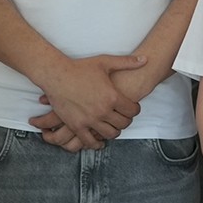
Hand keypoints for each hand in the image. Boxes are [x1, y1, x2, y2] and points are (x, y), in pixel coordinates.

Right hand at [28, 53, 145, 148]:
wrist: (56, 75)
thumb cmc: (80, 67)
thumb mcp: (105, 62)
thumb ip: (127, 62)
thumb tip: (145, 60)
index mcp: (112, 96)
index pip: (133, 110)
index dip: (135, 109)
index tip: (132, 108)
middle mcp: (103, 110)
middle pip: (123, 124)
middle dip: (126, 121)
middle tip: (123, 117)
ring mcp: (89, 120)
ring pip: (110, 134)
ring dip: (114, 131)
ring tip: (113, 126)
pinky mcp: (76, 126)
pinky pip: (90, 141)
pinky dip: (96, 143)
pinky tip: (99, 140)